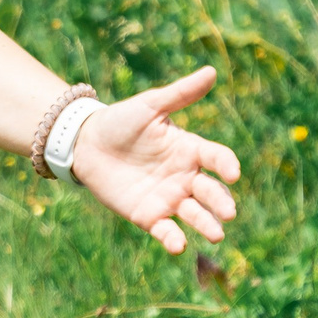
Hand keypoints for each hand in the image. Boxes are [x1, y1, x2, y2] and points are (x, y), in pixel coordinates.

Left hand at [67, 65, 243, 254]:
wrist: (85, 143)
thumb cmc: (120, 121)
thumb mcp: (149, 105)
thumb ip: (180, 94)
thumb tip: (211, 71)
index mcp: (190, 149)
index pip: (217, 158)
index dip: (227, 165)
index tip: (233, 172)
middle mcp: (186, 177)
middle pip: (211, 192)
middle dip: (221, 202)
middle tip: (228, 212)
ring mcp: (169, 198)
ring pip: (195, 215)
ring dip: (207, 225)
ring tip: (216, 234)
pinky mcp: (148, 216)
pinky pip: (166, 230)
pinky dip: (174, 239)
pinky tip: (178, 245)